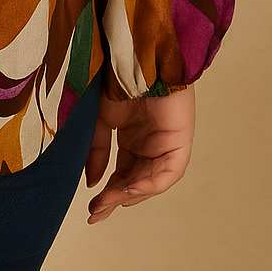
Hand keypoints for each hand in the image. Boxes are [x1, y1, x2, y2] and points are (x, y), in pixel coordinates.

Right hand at [84, 85, 194, 224]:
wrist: (134, 58)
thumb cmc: (116, 80)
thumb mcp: (98, 119)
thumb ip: (97, 151)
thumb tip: (92, 182)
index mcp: (131, 137)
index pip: (121, 173)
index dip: (107, 192)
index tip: (91, 207)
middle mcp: (149, 144)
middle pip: (135, 180)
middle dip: (116, 198)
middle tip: (96, 212)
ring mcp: (166, 143)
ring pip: (151, 180)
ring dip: (130, 194)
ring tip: (109, 201)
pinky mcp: (180, 141)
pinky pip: (169, 172)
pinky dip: (151, 184)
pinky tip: (130, 188)